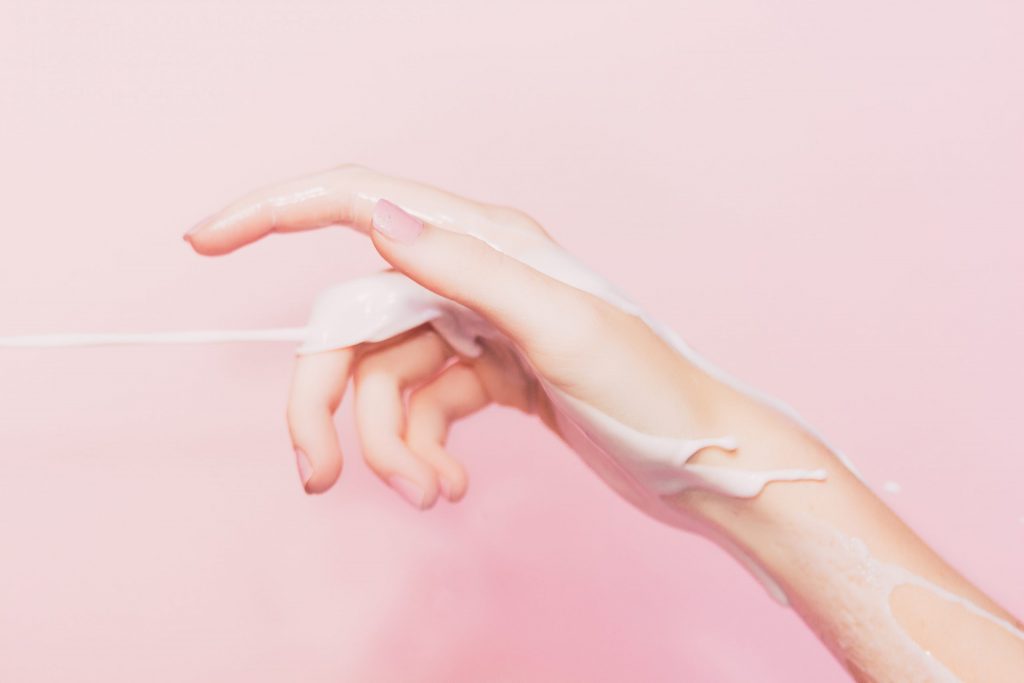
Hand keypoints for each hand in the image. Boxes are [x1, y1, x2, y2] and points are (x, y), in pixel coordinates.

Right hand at [185, 165, 721, 510]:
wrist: (697, 463)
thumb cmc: (650, 392)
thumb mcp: (559, 327)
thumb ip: (466, 268)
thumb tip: (374, 218)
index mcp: (489, 241)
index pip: (360, 201)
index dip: (276, 210)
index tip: (205, 240)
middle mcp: (475, 274)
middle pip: (355, 324)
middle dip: (328, 401)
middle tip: (319, 474)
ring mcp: (478, 329)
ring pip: (385, 380)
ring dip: (391, 443)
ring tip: (428, 493)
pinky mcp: (486, 377)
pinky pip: (421, 408)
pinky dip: (421, 449)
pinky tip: (448, 487)